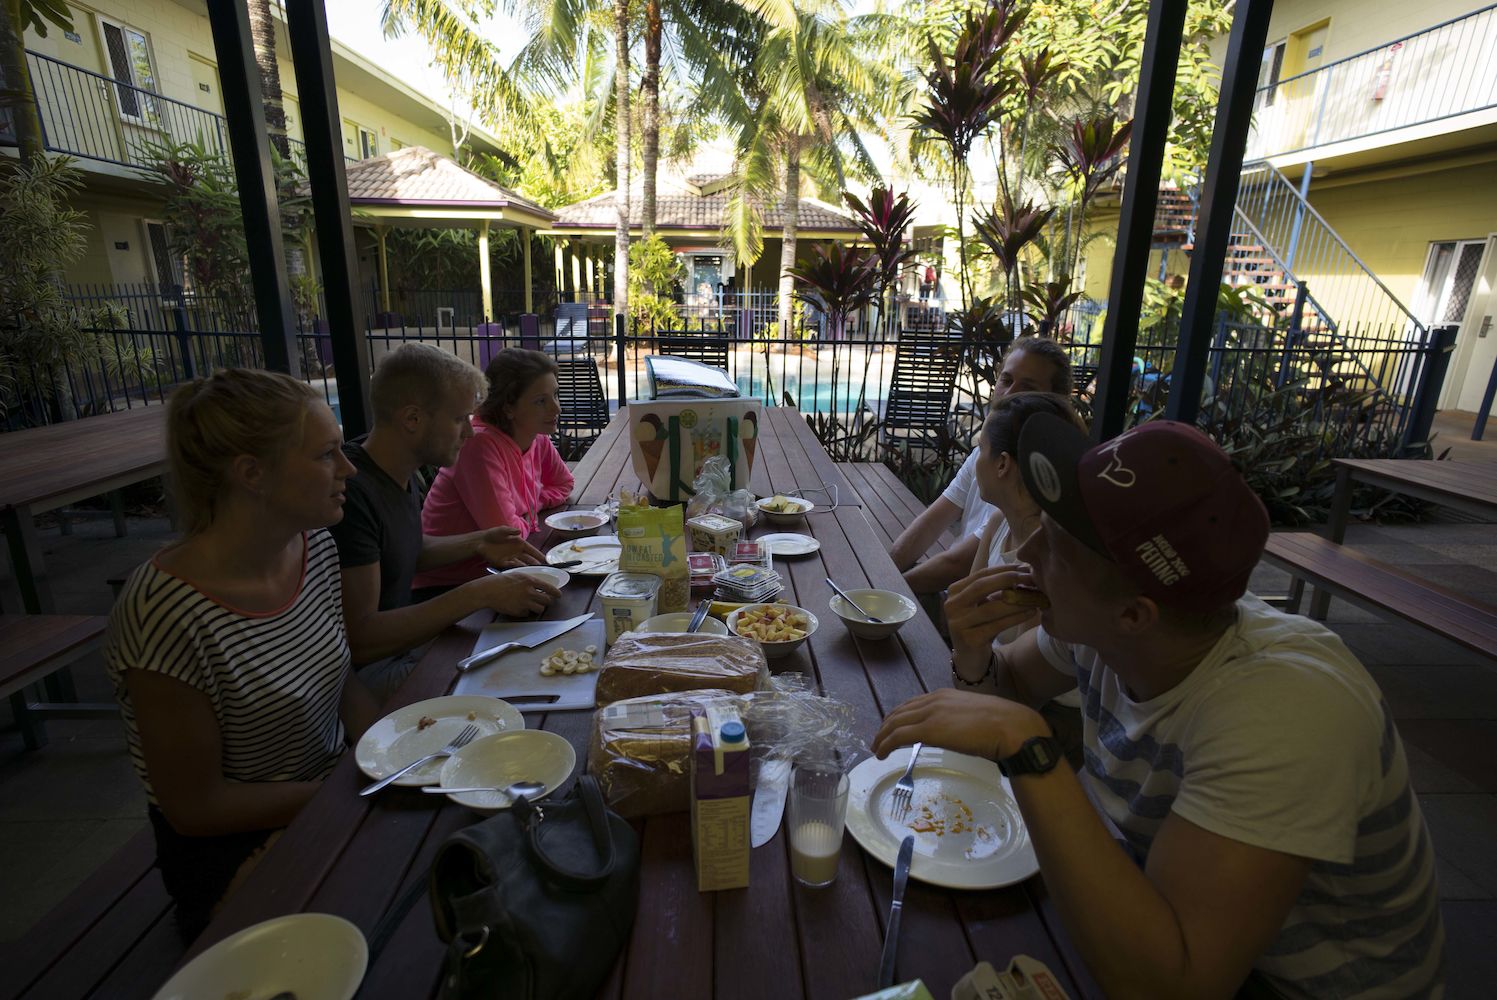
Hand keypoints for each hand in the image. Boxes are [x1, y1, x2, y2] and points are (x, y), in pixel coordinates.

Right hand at [475, 573, 559, 617]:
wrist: (488, 590)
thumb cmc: (501, 581)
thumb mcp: (518, 575)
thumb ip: (530, 580)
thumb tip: (541, 585)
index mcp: (530, 581)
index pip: (550, 588)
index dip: (556, 593)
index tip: (559, 595)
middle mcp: (529, 592)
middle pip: (547, 601)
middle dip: (547, 601)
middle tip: (544, 600)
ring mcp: (524, 603)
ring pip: (540, 609)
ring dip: (538, 607)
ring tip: (532, 604)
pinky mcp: (518, 612)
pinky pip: (528, 614)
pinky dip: (526, 611)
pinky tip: (519, 606)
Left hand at [476, 526, 543, 567]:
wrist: (480, 542)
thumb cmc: (493, 534)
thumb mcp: (502, 530)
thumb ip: (511, 531)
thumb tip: (519, 531)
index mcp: (519, 543)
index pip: (531, 550)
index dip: (538, 554)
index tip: (545, 559)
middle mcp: (517, 552)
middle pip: (528, 559)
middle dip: (535, 564)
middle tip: (543, 570)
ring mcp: (511, 558)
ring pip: (522, 564)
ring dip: (527, 568)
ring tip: (534, 573)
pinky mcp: (503, 563)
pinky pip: (512, 567)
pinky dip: (517, 569)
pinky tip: (521, 572)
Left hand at [872, 688, 1048, 762]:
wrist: (1011, 727)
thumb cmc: (1002, 725)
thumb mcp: (976, 716)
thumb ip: (961, 720)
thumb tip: (959, 731)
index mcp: (945, 695)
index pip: (914, 703)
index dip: (900, 715)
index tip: (893, 726)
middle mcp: (934, 700)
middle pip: (900, 712)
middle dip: (886, 725)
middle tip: (879, 738)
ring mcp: (931, 713)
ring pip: (895, 723)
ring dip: (882, 736)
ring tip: (876, 748)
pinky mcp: (929, 730)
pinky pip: (898, 736)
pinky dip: (885, 744)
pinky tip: (881, 754)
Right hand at [945, 564, 1041, 660]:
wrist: (970, 658)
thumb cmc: (980, 626)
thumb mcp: (983, 605)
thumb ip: (996, 590)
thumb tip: (1023, 572)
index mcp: (954, 591)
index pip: (980, 574)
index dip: (1004, 570)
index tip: (1024, 568)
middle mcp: (952, 605)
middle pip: (982, 586)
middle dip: (1009, 580)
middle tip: (1031, 579)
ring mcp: (958, 623)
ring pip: (991, 608)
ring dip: (1016, 601)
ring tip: (1035, 598)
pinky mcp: (969, 639)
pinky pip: (996, 625)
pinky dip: (1015, 618)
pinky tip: (1030, 612)